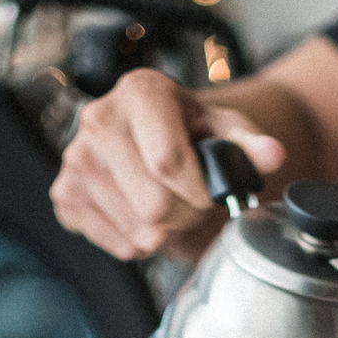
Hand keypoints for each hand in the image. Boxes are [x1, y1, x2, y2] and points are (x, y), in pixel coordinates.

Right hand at [50, 68, 285, 260]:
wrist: (157, 140)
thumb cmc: (194, 135)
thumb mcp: (227, 132)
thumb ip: (250, 146)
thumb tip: (272, 154)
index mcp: (140, 92)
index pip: (168, 163)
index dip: (200, 191)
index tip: (209, 189)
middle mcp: (98, 118)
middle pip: (156, 206)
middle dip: (186, 215)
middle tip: (190, 199)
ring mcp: (76, 158)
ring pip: (141, 231)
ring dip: (166, 231)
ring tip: (166, 203)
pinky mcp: (65, 195)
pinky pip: (119, 245)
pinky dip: (142, 243)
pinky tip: (143, 216)